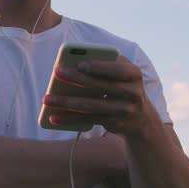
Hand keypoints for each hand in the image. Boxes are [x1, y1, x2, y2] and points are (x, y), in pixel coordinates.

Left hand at [42, 56, 160, 137]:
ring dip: (66, 102)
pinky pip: (87, 120)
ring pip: (90, 105)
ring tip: (46, 99)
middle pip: (99, 86)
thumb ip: (105, 65)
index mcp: (134, 74)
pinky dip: (69, 119)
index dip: (98, 67)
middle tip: (56, 72)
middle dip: (76, 78)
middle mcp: (132, 93)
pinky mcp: (113, 123)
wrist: (141, 118)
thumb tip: (72, 64)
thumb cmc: (123, 86)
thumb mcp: (122, 73)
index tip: (80, 63)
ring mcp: (123, 110)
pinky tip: (54, 117)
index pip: (116, 69)